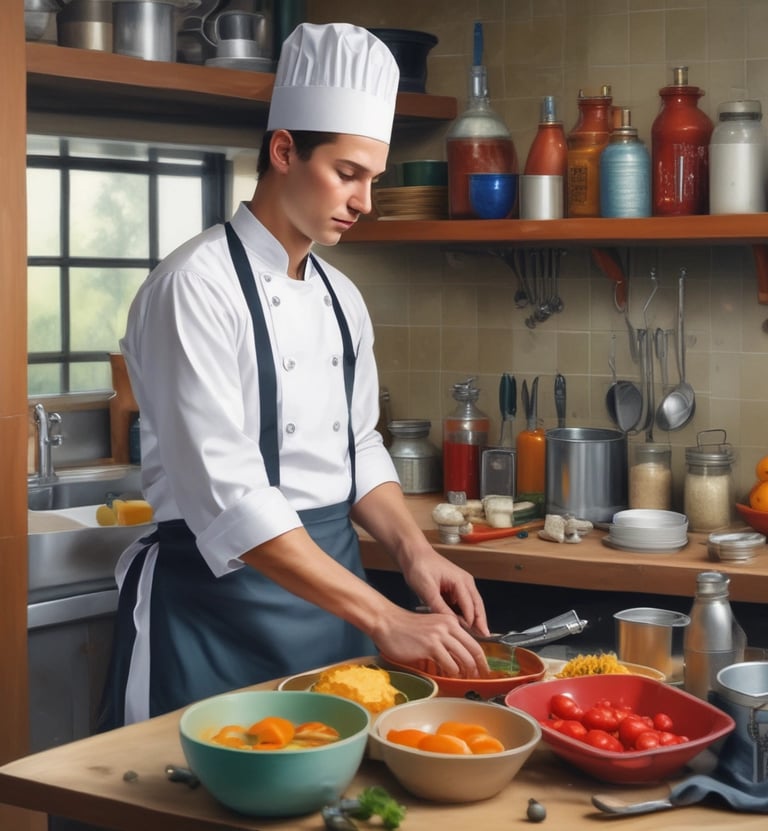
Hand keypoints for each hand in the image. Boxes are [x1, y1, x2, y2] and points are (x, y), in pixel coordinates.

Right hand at [373, 605, 488, 678]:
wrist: (387, 622)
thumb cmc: (406, 628)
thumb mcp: (431, 627)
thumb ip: (446, 638)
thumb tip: (459, 657)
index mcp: (450, 621)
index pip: (474, 642)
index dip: (481, 659)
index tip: (484, 670)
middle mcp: (448, 626)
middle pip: (474, 650)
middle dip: (478, 668)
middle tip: (477, 679)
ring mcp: (440, 635)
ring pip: (464, 659)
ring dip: (464, 673)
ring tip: (461, 680)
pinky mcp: (430, 646)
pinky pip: (449, 664)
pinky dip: (451, 673)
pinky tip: (446, 676)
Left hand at [400, 544, 489, 637]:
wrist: (413, 553)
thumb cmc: (419, 566)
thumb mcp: (427, 589)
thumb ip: (439, 606)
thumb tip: (451, 623)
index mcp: (460, 581)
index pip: (470, 607)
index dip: (471, 624)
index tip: (470, 637)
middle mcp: (465, 582)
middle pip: (477, 606)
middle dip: (480, 622)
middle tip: (484, 638)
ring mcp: (461, 584)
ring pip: (472, 605)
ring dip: (474, 618)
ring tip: (476, 634)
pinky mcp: (455, 586)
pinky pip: (463, 602)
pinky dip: (465, 613)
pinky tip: (463, 624)